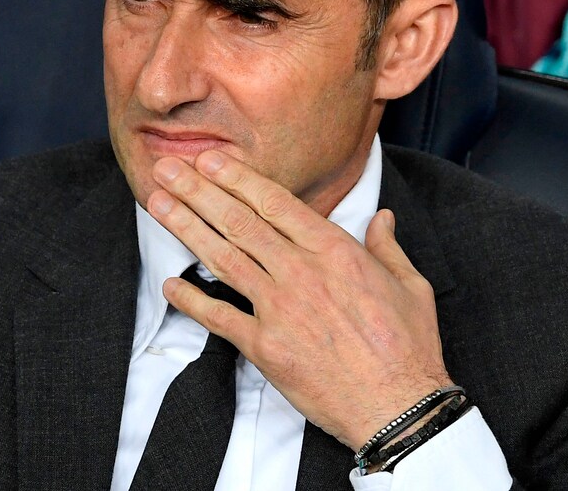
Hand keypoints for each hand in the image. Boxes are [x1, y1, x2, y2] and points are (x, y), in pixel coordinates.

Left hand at [146, 149, 452, 449]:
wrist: (399, 407)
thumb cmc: (409, 348)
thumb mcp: (410, 286)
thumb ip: (387, 247)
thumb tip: (381, 218)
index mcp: (335, 251)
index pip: (275, 202)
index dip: (237, 177)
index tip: (210, 159)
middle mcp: (301, 273)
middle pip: (239, 221)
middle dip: (198, 191)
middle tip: (167, 169)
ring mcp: (279, 309)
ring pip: (223, 258)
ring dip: (186, 228)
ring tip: (157, 205)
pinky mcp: (266, 348)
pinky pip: (219, 318)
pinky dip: (192, 300)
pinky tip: (170, 285)